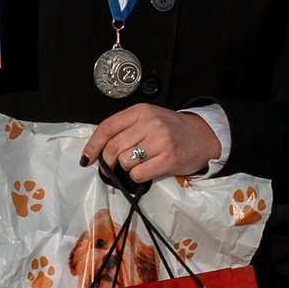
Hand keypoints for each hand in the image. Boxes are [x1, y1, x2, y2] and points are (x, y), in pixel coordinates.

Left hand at [80, 104, 219, 182]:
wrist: (202, 137)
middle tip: (108, 167)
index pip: (107, 127)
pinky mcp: (168, 159)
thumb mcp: (148, 119)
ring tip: (139, 163)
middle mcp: (151, 123)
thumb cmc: (171, 130)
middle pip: (113, 147)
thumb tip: (97, 145)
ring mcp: (161, 141)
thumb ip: (125, 127)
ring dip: (126, 167)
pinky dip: (138, 176)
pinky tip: (148, 170)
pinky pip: (138, 174)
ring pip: (125, 161)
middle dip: (106, 161)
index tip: (86, 158)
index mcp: (141, 111)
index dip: (93, 145)